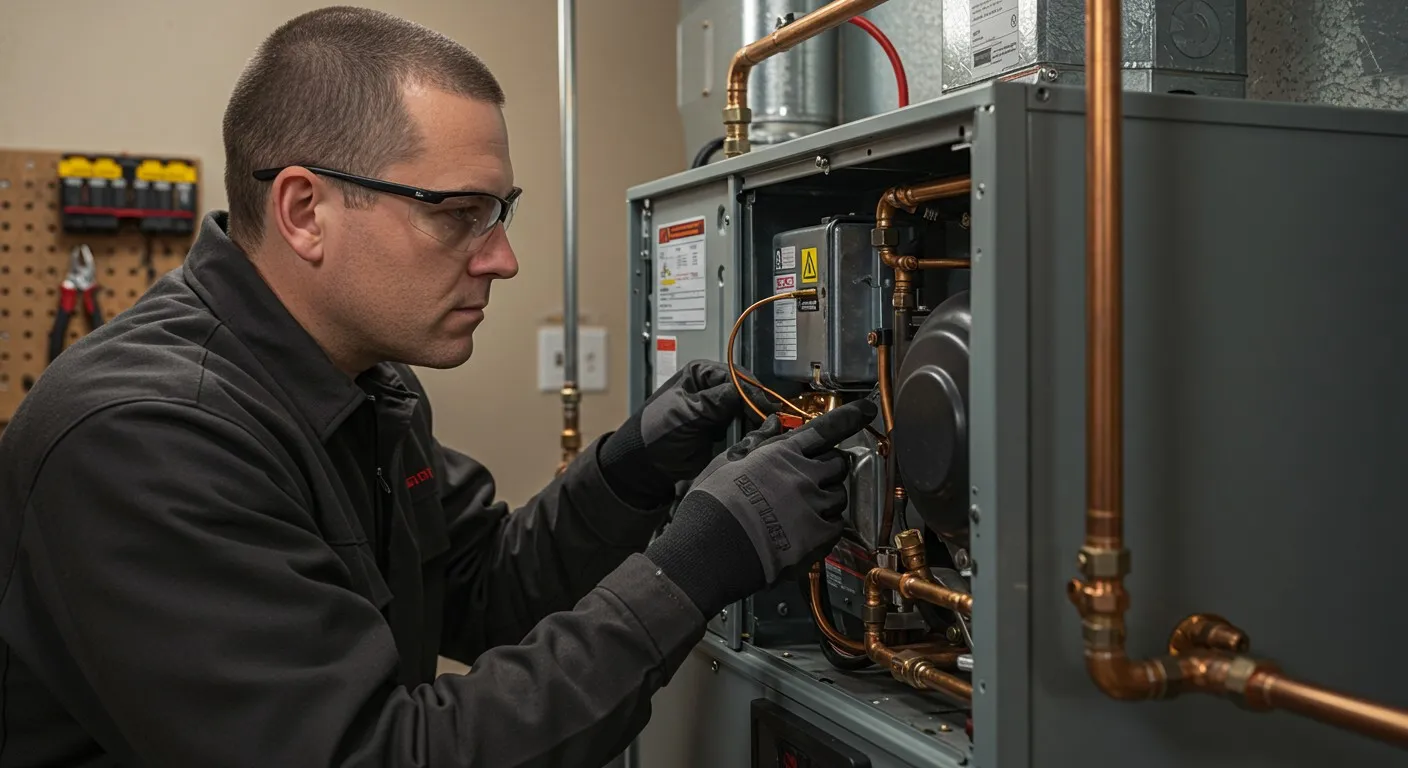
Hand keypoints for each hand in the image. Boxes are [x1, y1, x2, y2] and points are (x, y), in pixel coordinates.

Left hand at [599, 359, 769, 506]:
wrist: (648, 462)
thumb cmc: (657, 431)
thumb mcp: (685, 412)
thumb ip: (714, 402)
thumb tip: (745, 393)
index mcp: (701, 374)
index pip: (736, 376)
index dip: (752, 392)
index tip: (763, 408)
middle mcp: (714, 387)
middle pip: (747, 392)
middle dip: (756, 408)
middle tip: (768, 423)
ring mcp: (720, 409)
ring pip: (749, 411)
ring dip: (755, 423)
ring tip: (763, 433)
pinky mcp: (725, 429)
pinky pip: (744, 428)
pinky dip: (750, 435)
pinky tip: (755, 440)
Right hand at [644, 399, 877, 616]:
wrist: (710, 549)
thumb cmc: (711, 505)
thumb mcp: (726, 463)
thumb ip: (755, 443)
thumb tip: (773, 424)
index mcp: (781, 454)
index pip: (825, 429)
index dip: (850, 417)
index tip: (867, 410)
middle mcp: (804, 476)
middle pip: (838, 464)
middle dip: (830, 468)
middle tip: (814, 479)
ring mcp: (814, 507)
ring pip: (840, 495)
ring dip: (828, 499)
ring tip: (804, 510)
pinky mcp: (818, 537)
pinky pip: (838, 525)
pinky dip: (828, 525)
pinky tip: (807, 530)